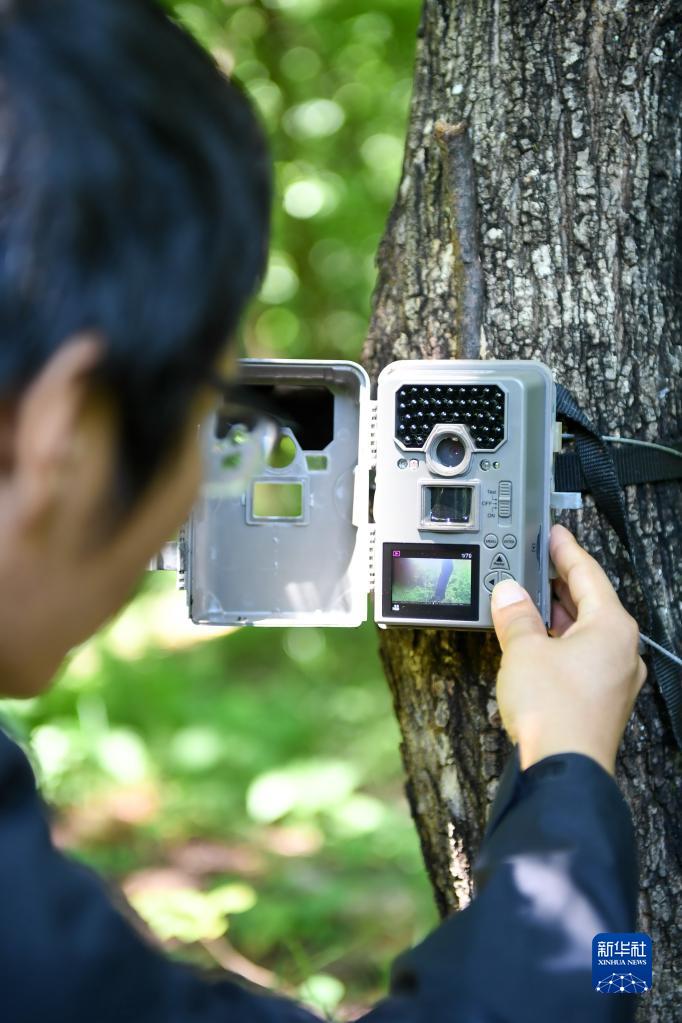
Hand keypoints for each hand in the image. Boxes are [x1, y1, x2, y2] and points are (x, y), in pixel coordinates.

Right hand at [489, 523, 646, 775]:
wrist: (562, 769)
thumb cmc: (553, 711)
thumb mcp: (523, 649)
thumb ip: (516, 615)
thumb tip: (509, 594)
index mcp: (612, 627)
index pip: (588, 574)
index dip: (565, 551)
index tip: (554, 535)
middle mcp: (622, 651)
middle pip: (590, 603)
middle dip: (558, 585)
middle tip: (533, 566)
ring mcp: (614, 679)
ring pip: (584, 633)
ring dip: (555, 616)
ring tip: (526, 603)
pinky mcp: (601, 702)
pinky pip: (581, 659)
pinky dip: (558, 644)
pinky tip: (534, 645)